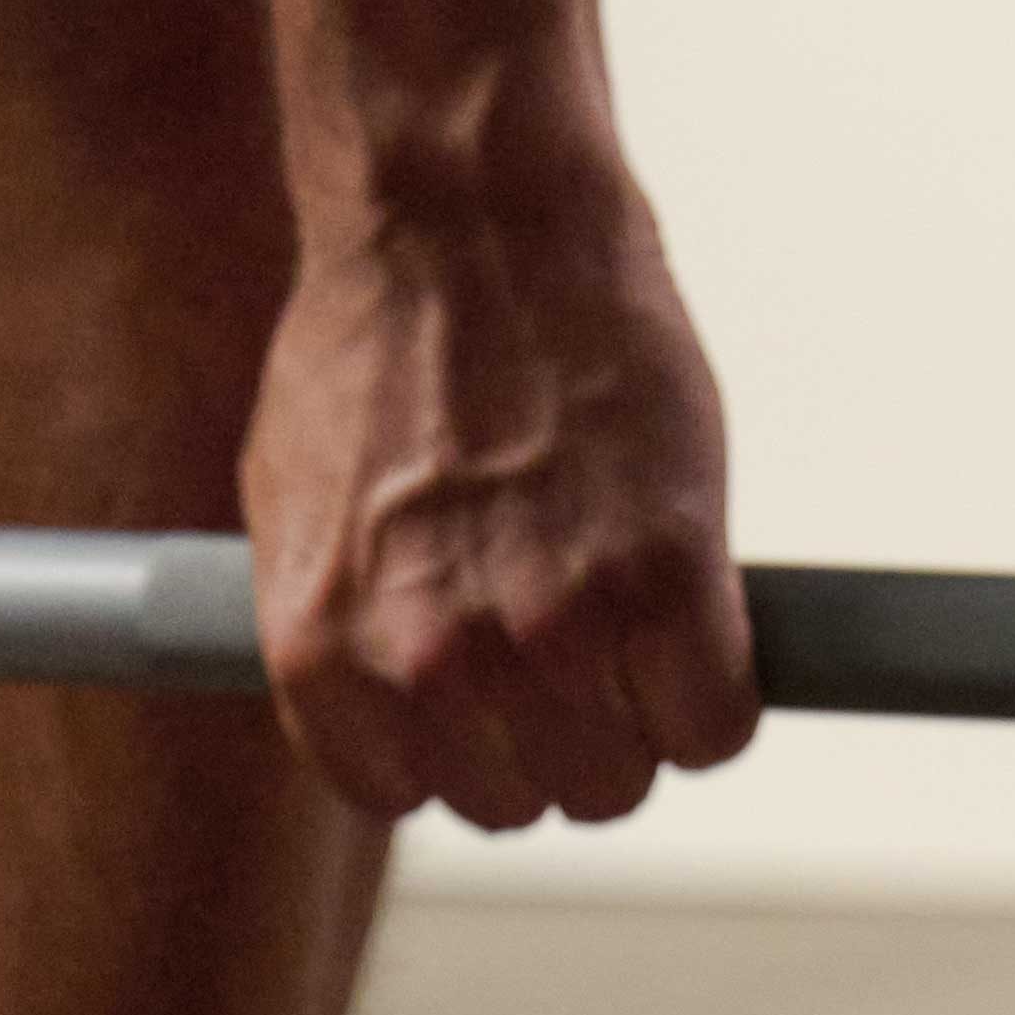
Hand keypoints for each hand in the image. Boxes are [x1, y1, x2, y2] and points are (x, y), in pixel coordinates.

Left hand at [244, 167, 757, 831]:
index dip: (460, 741)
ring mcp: (551, 625)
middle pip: (529, 798)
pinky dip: (714, 693)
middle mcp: (429, 659)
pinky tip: (694, 622)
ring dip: (635, 714)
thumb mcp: (300, 501)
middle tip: (570, 638)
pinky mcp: (664, 581)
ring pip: (623, 774)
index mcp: (324, 648)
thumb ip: (338, 627)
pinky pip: (713, 727)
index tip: (486, 691)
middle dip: (552, 731)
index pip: (411, 792)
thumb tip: (379, 706)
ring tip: (623, 611)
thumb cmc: (379, 339)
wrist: (464, 216)